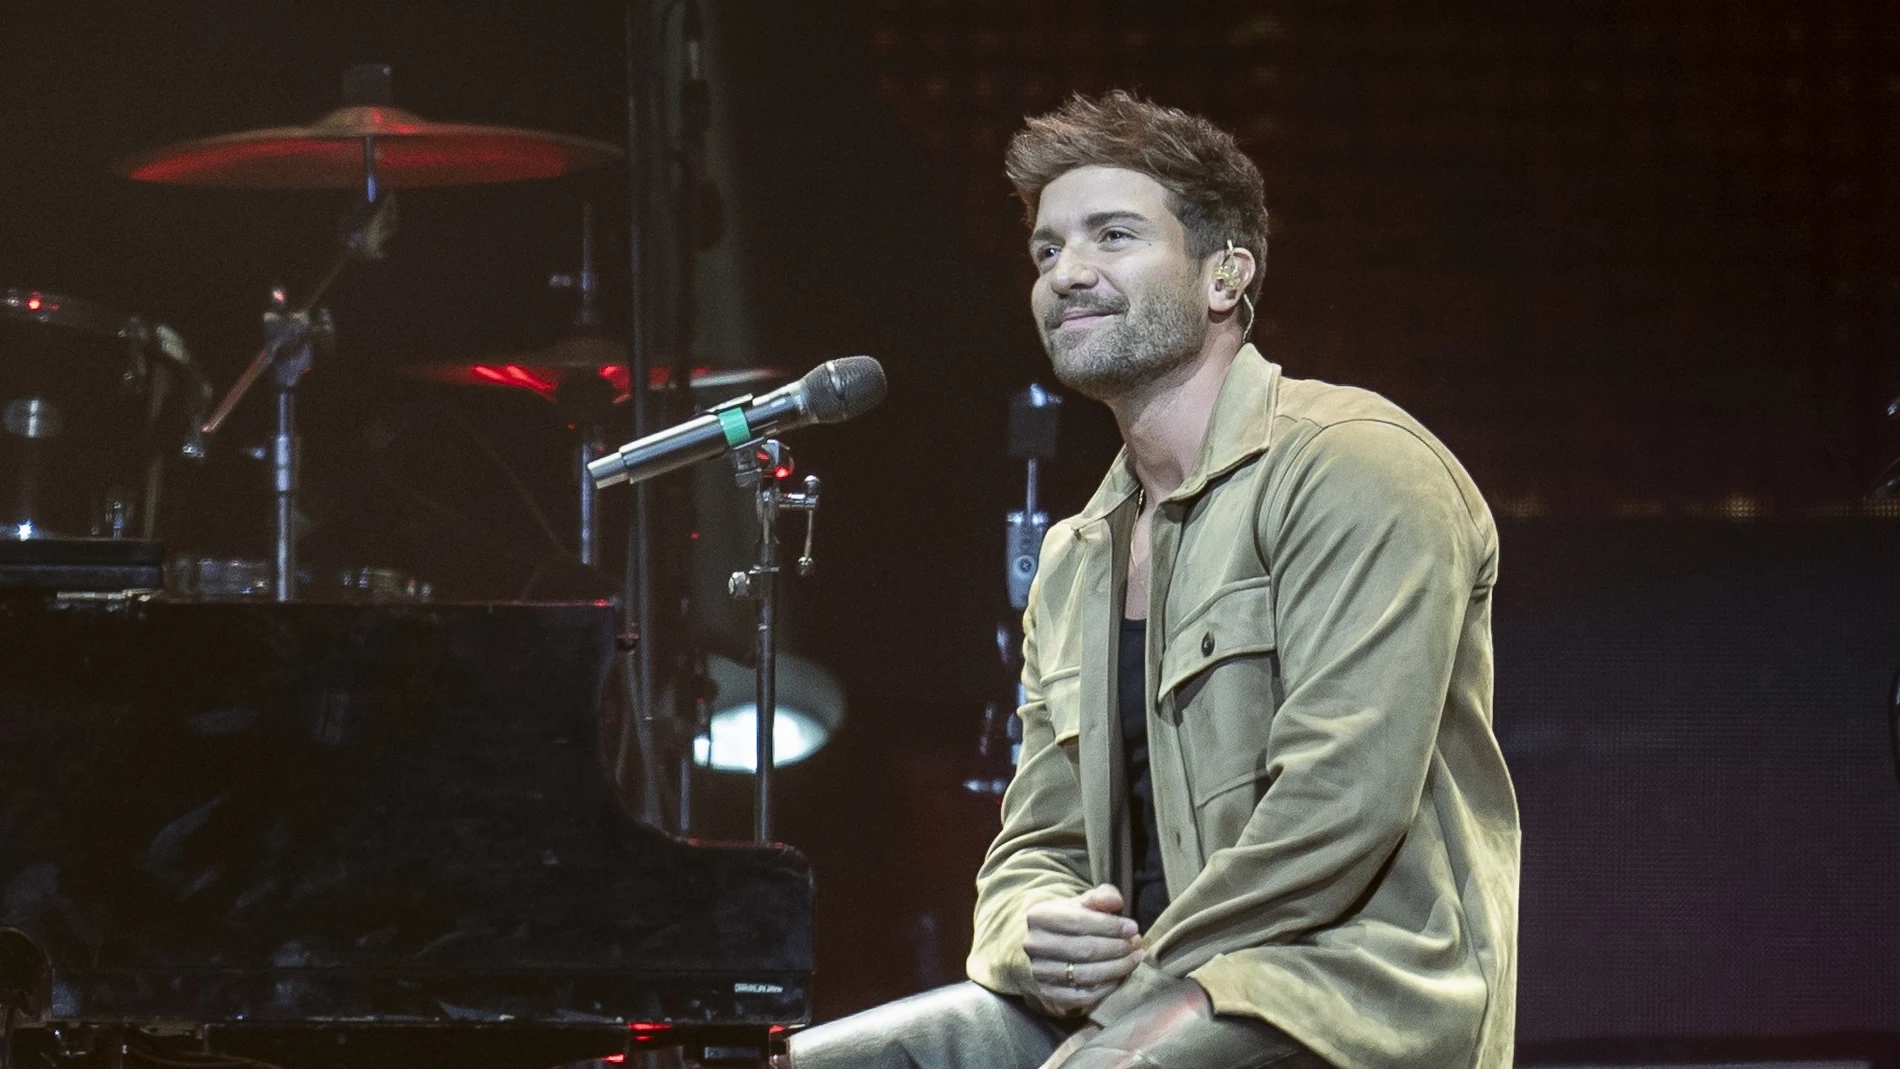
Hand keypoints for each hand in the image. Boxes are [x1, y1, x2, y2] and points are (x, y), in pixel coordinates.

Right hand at [1024, 884, 1142, 1014]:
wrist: (1044, 950)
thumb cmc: (1068, 923)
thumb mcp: (1080, 904)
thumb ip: (1099, 897)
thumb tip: (1116, 901)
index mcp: (1039, 916)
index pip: (1079, 922)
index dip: (1110, 926)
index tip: (1132, 928)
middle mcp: (1035, 946)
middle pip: (1084, 950)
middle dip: (1117, 947)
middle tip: (1137, 944)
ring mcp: (1040, 973)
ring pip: (1086, 975)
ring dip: (1117, 968)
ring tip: (1135, 958)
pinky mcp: (1049, 995)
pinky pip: (1084, 996)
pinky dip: (1107, 988)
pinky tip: (1121, 976)